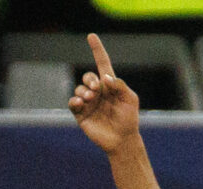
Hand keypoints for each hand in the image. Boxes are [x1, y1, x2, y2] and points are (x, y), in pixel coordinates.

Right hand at [69, 34, 139, 152]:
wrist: (122, 140)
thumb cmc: (129, 119)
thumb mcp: (130, 100)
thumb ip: (120, 86)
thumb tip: (105, 77)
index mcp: (109, 85)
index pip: (102, 63)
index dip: (97, 50)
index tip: (91, 36)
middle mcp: (97, 92)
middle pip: (88, 77)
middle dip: (90, 80)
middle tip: (96, 89)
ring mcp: (88, 103)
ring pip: (79, 89)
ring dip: (83, 91)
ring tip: (90, 99)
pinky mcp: (81, 114)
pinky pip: (72, 103)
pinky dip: (75, 101)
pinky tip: (81, 103)